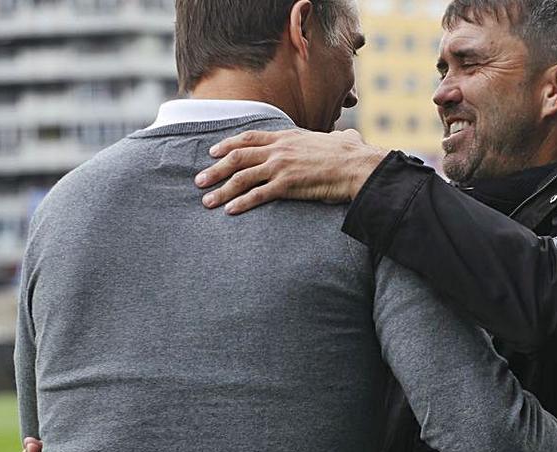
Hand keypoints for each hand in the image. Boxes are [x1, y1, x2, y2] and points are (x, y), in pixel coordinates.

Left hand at [195, 128, 387, 213]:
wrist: (357, 166)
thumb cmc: (351, 154)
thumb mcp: (338, 139)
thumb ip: (334, 138)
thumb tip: (346, 137)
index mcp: (287, 136)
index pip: (249, 137)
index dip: (228, 144)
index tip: (213, 151)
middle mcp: (279, 149)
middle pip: (237, 157)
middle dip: (215, 169)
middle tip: (199, 179)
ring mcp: (281, 166)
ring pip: (241, 177)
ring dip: (221, 189)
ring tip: (207, 200)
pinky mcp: (287, 185)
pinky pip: (257, 194)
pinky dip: (241, 203)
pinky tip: (230, 210)